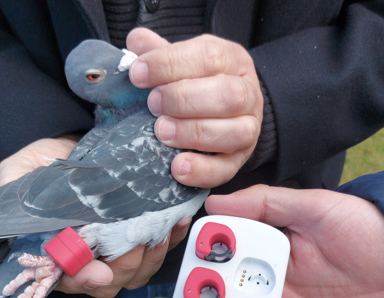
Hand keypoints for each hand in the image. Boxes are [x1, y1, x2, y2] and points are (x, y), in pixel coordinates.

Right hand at [0, 137, 191, 297]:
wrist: (70, 144)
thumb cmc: (42, 162)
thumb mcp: (19, 172)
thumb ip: (15, 191)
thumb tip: (22, 214)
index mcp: (53, 252)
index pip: (68, 279)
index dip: (84, 280)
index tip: (99, 272)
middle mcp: (85, 258)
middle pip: (110, 281)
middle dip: (126, 264)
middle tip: (137, 241)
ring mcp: (114, 251)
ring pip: (137, 273)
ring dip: (152, 255)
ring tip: (161, 229)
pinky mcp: (138, 237)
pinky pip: (159, 250)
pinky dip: (172, 238)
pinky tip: (177, 220)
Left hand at [127, 28, 263, 188]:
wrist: (228, 112)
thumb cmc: (198, 82)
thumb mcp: (182, 60)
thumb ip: (160, 51)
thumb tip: (136, 41)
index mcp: (232, 61)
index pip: (208, 56)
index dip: (170, 64)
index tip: (138, 74)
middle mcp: (247, 94)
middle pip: (227, 94)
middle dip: (184, 99)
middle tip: (153, 105)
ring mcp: (248, 130)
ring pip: (234, 132)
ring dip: (194, 133)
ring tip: (162, 132)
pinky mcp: (238, 160)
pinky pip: (226, 169)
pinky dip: (202, 170)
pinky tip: (177, 167)